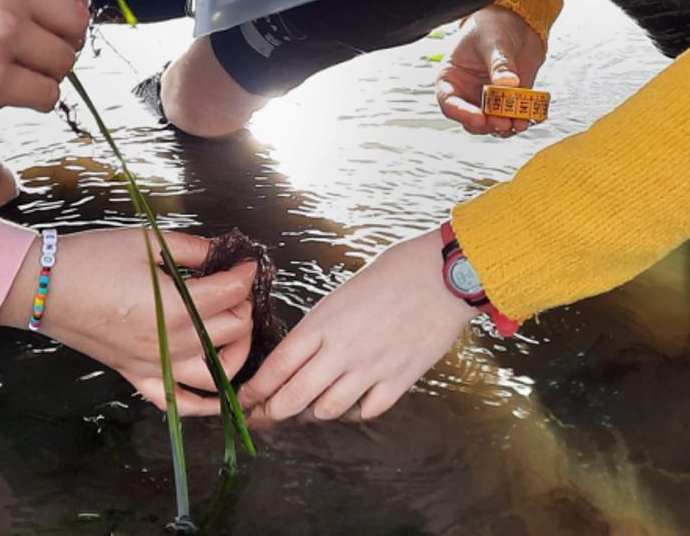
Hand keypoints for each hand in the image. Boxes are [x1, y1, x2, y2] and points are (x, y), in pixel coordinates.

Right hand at [0, 0, 88, 111]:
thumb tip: (36, 1)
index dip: (70, 5)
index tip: (57, 18)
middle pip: (75, 24)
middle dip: (62, 41)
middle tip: (39, 52)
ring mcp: (2, 34)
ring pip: (64, 62)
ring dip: (48, 71)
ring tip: (20, 73)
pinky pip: (46, 95)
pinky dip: (38, 98)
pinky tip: (13, 94)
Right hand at [0, 229, 256, 414]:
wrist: (43, 287)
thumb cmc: (92, 259)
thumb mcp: (147, 241)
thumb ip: (192, 248)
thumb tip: (222, 252)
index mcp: (176, 307)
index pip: (232, 294)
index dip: (246, 274)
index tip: (247, 263)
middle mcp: (172, 343)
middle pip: (233, 331)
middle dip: (245, 305)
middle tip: (236, 288)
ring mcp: (156, 365)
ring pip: (218, 375)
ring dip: (237, 353)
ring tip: (235, 330)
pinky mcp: (138, 376)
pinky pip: (178, 402)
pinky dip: (205, 405)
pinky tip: (221, 395)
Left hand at [237, 230, 479, 421]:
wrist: (443, 275)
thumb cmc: (394, 273)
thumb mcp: (341, 294)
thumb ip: (320, 328)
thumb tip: (300, 355)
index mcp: (323, 323)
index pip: (276, 367)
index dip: (255, 390)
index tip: (246, 399)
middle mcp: (342, 350)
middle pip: (293, 397)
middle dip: (271, 413)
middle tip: (263, 417)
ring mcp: (371, 368)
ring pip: (327, 410)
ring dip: (313, 412)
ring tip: (309, 406)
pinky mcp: (400, 379)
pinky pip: (367, 410)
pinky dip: (355, 411)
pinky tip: (353, 402)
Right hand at [436, 5, 545, 136]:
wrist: (516, 22)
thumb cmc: (492, 26)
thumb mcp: (493, 41)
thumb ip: (500, 63)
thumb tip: (508, 83)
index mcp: (453, 78)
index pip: (449, 102)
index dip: (462, 113)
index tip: (479, 117)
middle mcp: (468, 93)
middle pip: (471, 119)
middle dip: (487, 124)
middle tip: (503, 122)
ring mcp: (489, 100)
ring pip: (492, 123)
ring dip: (505, 126)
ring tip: (519, 122)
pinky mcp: (509, 102)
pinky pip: (512, 118)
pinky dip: (520, 120)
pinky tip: (529, 118)